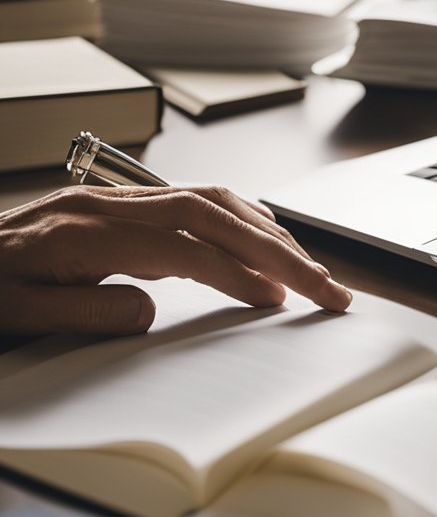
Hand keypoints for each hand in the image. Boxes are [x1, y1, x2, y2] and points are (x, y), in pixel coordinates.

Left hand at [0, 185, 351, 335]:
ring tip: (308, 268)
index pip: (184, 246)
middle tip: (326, 287)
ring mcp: (115, 200)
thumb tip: (151, 312)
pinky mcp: (120, 207)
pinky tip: (263, 236)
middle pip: (214, 213)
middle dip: (278, 250)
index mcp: (84, 232)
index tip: (277, 301)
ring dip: (268, 232)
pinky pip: (195, 201)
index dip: (237, 272)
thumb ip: (86, 314)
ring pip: (211, 199)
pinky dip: (239, 218)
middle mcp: (107, 204)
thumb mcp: (16, 317)